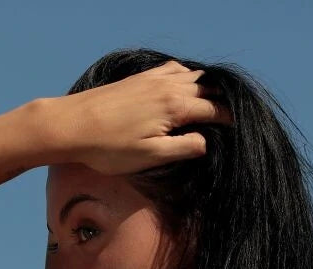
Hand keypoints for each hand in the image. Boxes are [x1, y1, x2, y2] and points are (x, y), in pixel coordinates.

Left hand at [50, 60, 233, 175]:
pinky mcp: (140, 78)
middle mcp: (168, 86)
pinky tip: (184, 83)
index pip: (214, 109)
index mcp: (175, 106)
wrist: (73, 124)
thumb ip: (182, 148)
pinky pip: (172, 68)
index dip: (229, 120)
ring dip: (205, 86)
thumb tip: (206, 142)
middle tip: (229, 117)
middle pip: (206, 87)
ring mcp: (153, 78)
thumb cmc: (110, 148)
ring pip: (191, 75)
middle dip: (221, 100)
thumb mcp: (151, 156)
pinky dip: (185, 75)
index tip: (240, 131)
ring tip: (213, 100)